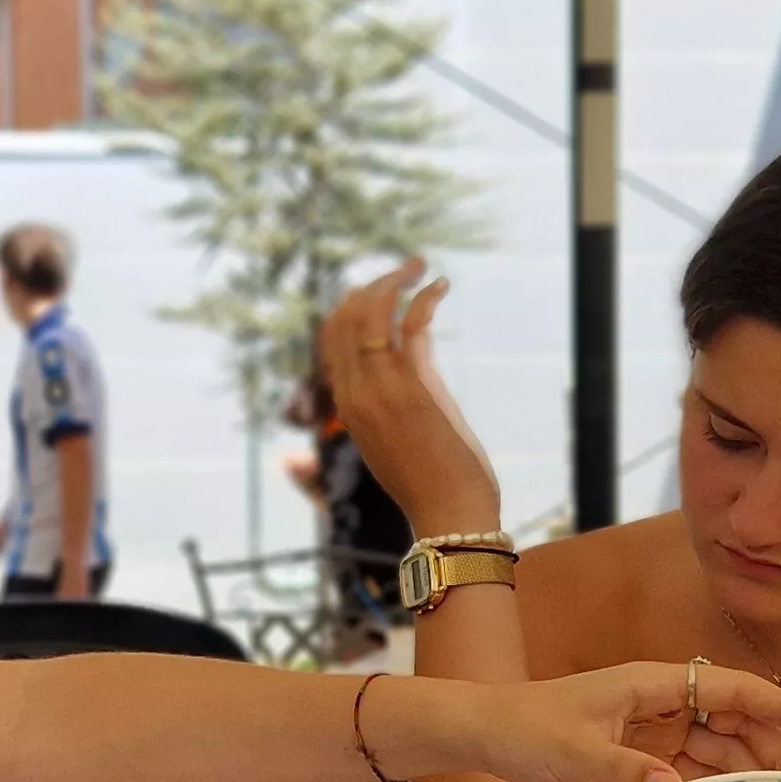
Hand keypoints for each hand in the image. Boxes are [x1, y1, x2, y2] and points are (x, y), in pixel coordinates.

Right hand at [319, 260, 502, 536]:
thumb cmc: (432, 482)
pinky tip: (442, 285)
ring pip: (371, 313)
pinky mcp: (414, 387)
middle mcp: (357, 393)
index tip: (381, 287)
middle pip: (345, 318)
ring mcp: (382, 389)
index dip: (352, 304)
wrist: (449, 516)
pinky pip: (409, 323)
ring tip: (422, 265)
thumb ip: (404, 387)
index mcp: (349, 406)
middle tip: (406, 269)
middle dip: (373, 283)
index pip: (332, 338)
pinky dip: (425, 296)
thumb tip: (417, 345)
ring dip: (397, 279)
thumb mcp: (405, 429)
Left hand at [382, 660, 780, 781]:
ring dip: (750, 779)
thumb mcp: (574, 754)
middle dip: (778, 758)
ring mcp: (649, 724)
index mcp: (653, 684)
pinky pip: (687, 766)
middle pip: (737, 723)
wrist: (479, 733)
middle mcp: (660, 698)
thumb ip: (628, 774)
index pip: (737, 692)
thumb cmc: (522, 730)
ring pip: (716, 748)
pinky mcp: (634, 747)